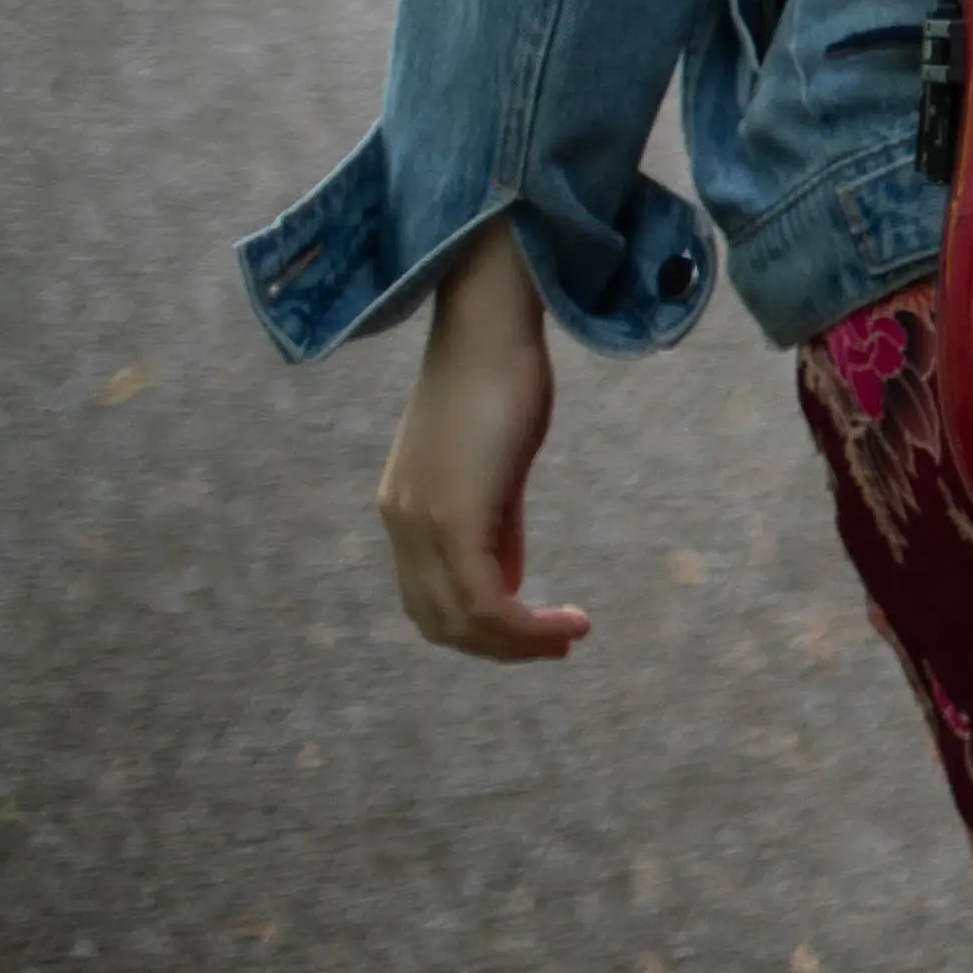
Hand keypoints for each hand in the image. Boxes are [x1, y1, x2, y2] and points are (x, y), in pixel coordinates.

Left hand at [376, 221, 591, 661]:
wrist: (489, 326)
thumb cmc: (501, 376)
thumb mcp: (495, 461)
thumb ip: (494, 521)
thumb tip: (506, 578)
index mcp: (405, 509)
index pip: (429, 598)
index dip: (481, 628)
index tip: (539, 630)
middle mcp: (401, 524)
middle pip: (439, 621)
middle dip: (501, 646)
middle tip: (560, 643)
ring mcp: (421, 523)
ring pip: (460, 621)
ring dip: (518, 643)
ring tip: (571, 633)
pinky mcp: (452, 517)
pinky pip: (483, 601)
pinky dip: (525, 626)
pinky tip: (567, 620)